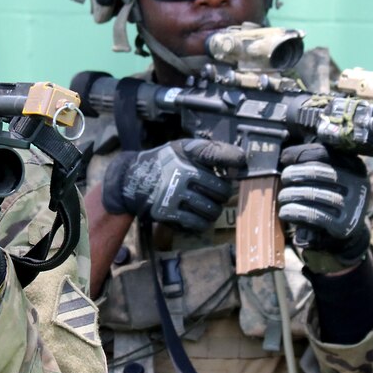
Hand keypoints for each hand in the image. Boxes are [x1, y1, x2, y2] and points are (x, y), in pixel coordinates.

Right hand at [102, 139, 245, 230]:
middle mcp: (181, 174)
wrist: (132, 181)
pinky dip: (202, 223)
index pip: (215, 155)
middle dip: (223, 194)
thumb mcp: (182, 149)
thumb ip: (209, 150)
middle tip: (218, 194)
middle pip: (221, 191)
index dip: (233, 160)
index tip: (240, 165)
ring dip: (214, 210)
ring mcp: (174, 195)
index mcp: (185, 155)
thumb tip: (240, 159)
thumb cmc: (164, 164)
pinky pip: (197, 224)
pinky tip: (198, 217)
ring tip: (209, 207)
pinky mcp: (167, 213)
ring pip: (211, 210)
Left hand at [278, 143, 370, 270]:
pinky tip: (285, 212)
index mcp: (353, 166)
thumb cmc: (333, 195)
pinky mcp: (342, 225)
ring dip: (291, 194)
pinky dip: (294, 212)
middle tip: (284, 178)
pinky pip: (312, 214)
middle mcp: (356, 184)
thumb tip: (285, 155)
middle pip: (316, 172)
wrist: (351, 228)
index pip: (323, 153)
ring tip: (283, 196)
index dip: (300, 154)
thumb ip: (314, 162)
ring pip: (312, 193)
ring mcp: (351, 205)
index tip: (284, 158)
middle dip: (293, 174)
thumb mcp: (332, 176)